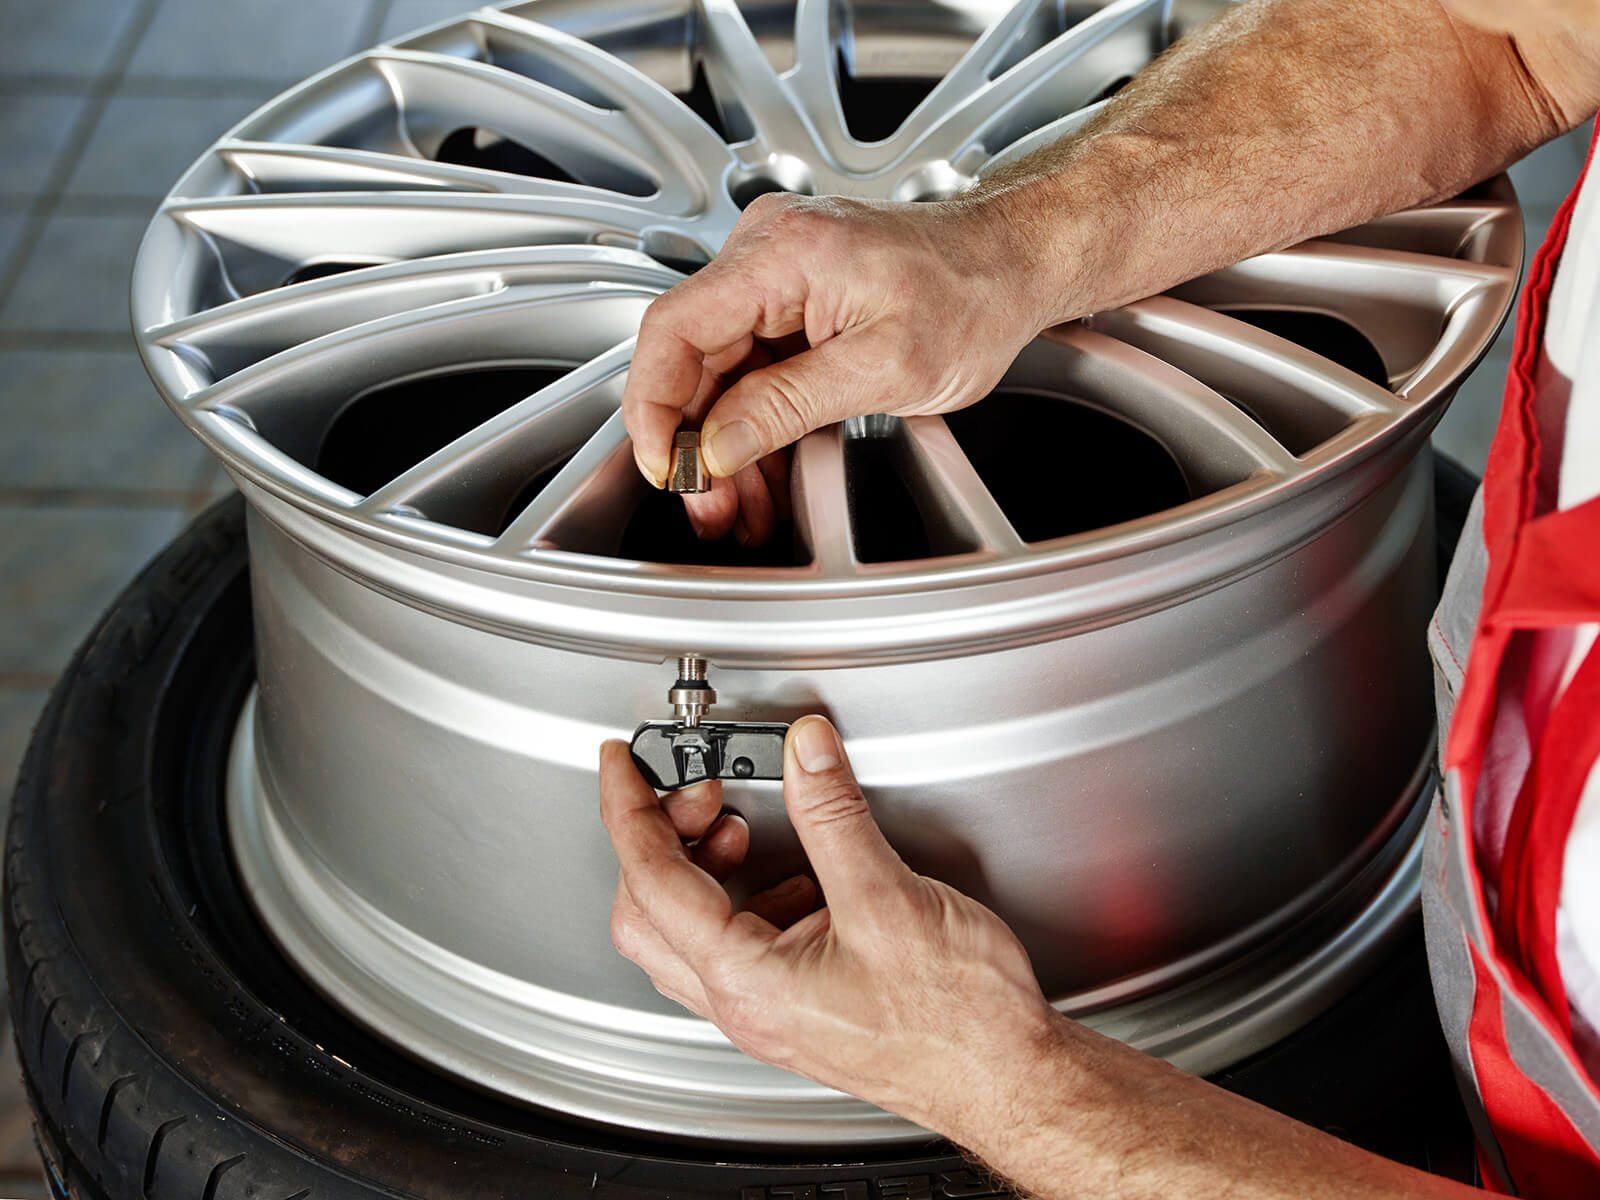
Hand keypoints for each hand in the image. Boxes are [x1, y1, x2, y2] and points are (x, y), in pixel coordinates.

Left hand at [597, 715, 1059, 1137]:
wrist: (1007, 1078)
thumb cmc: (958, 1019)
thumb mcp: (889, 896)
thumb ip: (835, 815)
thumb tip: (806, 752)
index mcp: (748, 980)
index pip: (651, 879)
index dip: (628, 810)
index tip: (620, 765)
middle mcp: (746, 1005)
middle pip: (646, 914)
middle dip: (659, 841)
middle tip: (699, 793)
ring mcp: (769, 1012)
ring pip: (686, 934)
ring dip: (698, 870)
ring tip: (741, 826)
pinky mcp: (798, 1008)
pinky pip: (735, 947)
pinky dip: (742, 896)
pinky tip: (790, 874)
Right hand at [620, 193, 1039, 542]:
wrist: (1016, 263)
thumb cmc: (973, 294)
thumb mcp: (882, 369)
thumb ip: (787, 406)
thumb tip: (718, 444)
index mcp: (782, 253)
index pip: (674, 329)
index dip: (654, 407)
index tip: (667, 466)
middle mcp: (768, 252)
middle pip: (691, 357)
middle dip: (696, 442)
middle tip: (710, 506)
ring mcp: (778, 275)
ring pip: (719, 371)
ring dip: (725, 443)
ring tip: (739, 507)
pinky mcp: (793, 299)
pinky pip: (751, 367)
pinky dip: (754, 423)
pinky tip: (761, 474)